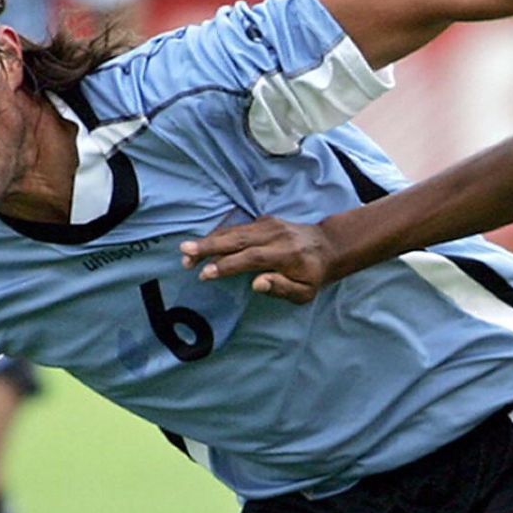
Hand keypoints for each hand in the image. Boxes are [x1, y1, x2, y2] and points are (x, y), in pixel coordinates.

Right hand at [181, 216, 335, 303]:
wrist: (328, 245)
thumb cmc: (314, 275)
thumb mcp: (305, 291)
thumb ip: (281, 287)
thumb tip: (256, 284)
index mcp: (286, 254)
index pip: (251, 258)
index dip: (227, 265)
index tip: (205, 274)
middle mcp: (275, 235)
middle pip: (237, 239)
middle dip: (209, 246)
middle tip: (184, 253)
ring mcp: (269, 224)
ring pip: (234, 231)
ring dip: (208, 240)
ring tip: (186, 252)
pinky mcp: (263, 220)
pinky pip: (237, 228)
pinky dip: (218, 235)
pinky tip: (202, 245)